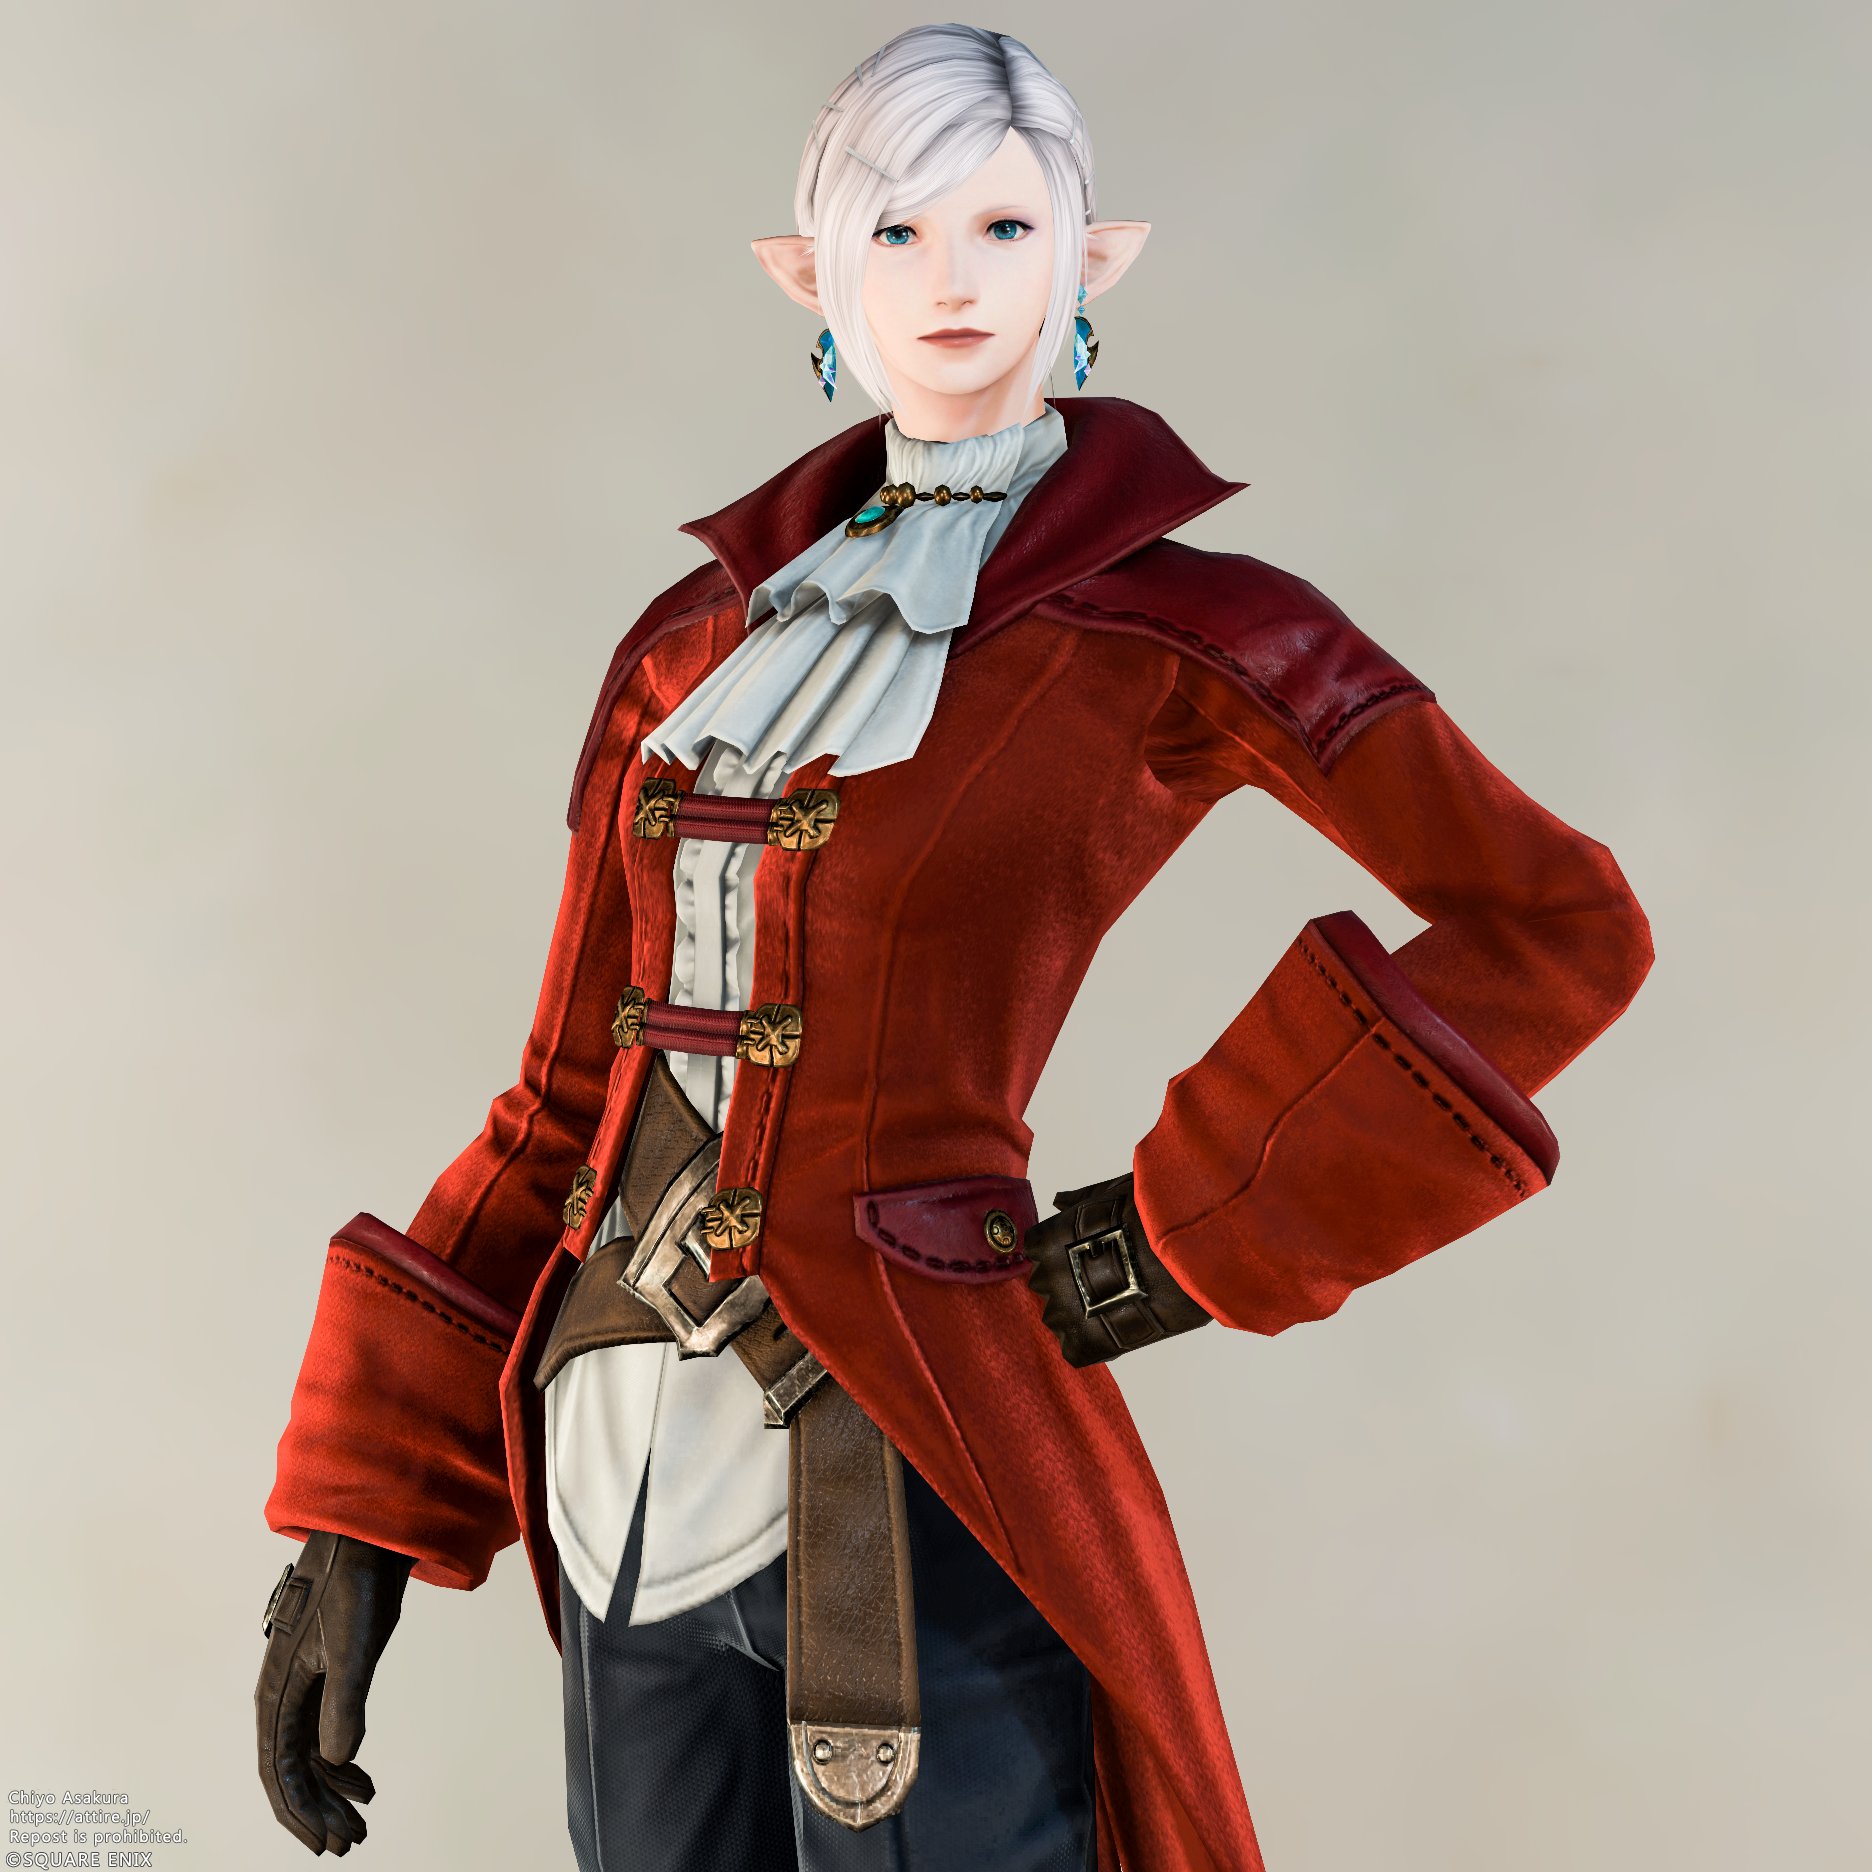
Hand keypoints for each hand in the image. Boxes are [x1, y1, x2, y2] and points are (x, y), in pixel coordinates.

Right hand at [255, 1531, 413, 1854]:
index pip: (278, 1770)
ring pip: (310, 1754)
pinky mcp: (324, 1673)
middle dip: (317, 1810)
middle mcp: (282, 1692)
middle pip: (293, 1770)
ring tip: (360, 1820)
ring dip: (331, 1790)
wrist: (366, 1538)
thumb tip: (336, 1759)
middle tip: (349, 1843)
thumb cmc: (355, 1585)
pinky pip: (323, 1731)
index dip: (299, 1811)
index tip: (323, 1844)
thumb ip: (345, 1702)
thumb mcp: (354, 1645)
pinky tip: (362, 1779)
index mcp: (278, 1690)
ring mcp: (302, 1683)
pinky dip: (342, 1761)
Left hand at [1023, 1171, 1213, 1366]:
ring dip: (1082, 1314)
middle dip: (1072, 1283)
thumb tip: (1059, 1202)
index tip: (1088, 1254)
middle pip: (1048, 1285)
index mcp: (1047, 1241)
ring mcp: (1063, 1312)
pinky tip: (1118, 1329)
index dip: (1063, 1254)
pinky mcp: (1083, 1343)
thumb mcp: (1109, 1193)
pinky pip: (1076, 1349)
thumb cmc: (1151, 1216)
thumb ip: (1079, 1202)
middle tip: (1108, 1280)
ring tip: (1118, 1305)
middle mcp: (1047, 1277)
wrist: (1182, 1254)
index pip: (1037, 1252)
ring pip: (1060, 1319)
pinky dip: (1093, 1344)